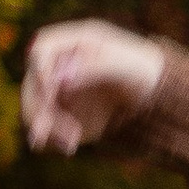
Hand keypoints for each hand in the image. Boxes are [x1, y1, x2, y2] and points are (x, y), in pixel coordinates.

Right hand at [21, 20, 166, 154]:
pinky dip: (54, 137)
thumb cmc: (144, 71)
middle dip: (43, 106)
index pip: (42, 49)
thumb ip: (93, 67)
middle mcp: (62, 63)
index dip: (39, 68)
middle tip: (60, 128)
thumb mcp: (127, 66)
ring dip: (48, 126)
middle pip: (35, 81)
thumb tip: (60, 77)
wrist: (154, 93)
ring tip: (70, 143)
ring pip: (38, 106)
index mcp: (76, 42)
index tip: (49, 89)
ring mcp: (60, 87)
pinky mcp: (64, 110)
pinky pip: (48, 124)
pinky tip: (69, 147)